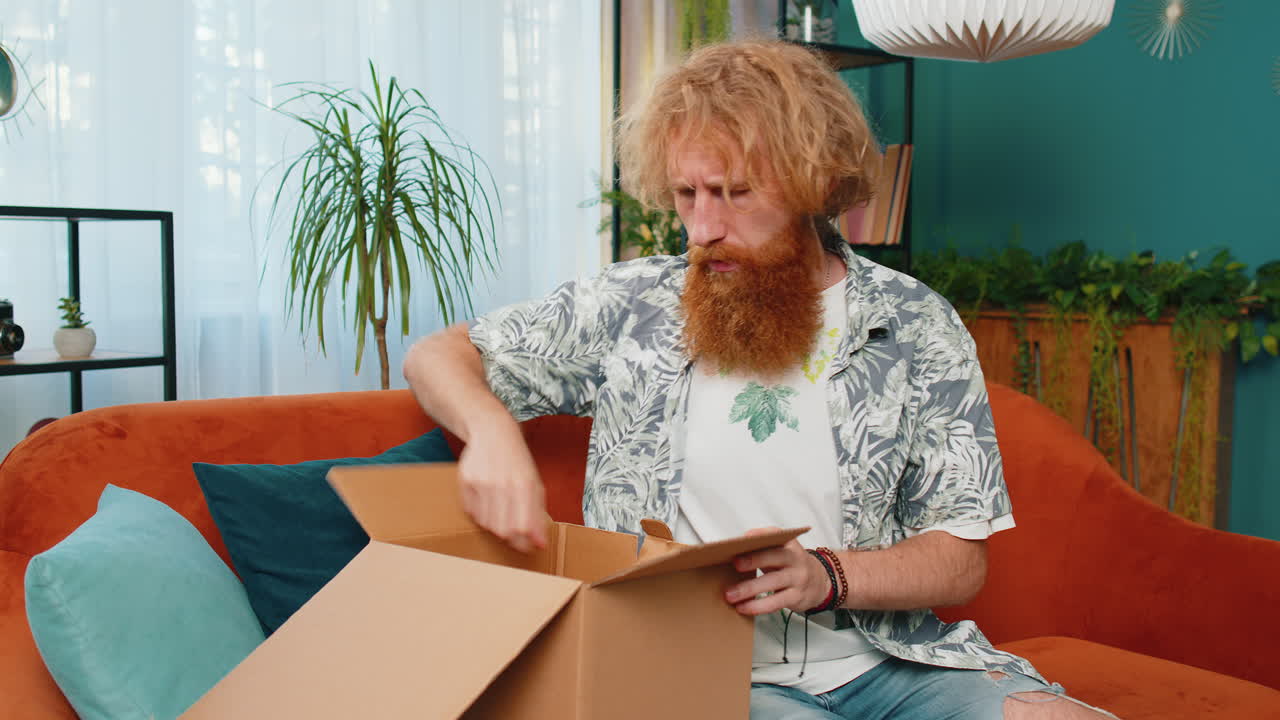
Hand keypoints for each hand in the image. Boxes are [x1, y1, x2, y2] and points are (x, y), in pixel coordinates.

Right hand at [456, 422, 548, 552]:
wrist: (493, 433)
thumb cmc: (517, 462)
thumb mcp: (535, 484)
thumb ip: (538, 515)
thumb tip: (540, 544)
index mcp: (524, 485)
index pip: (523, 527)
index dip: (525, 543)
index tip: (528, 548)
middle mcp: (502, 485)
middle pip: (503, 530)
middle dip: (511, 539)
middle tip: (514, 535)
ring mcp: (482, 483)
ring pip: (487, 524)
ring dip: (496, 525)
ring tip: (501, 512)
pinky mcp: (466, 482)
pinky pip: (472, 513)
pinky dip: (481, 514)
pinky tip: (488, 501)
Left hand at [724, 527, 830, 615]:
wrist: (819, 581)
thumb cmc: (790, 563)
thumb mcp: (780, 549)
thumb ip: (761, 544)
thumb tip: (733, 545)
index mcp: (788, 543)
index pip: (774, 535)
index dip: (758, 537)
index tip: (741, 540)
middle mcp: (795, 558)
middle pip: (774, 557)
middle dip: (754, 560)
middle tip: (735, 564)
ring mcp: (797, 578)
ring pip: (772, 582)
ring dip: (749, 589)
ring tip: (731, 595)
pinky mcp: (796, 597)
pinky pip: (775, 602)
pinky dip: (758, 606)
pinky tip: (743, 607)